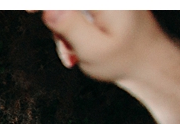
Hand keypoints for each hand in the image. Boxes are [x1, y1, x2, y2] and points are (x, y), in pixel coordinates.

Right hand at [39, 10, 167, 79]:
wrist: (149, 61)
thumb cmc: (122, 59)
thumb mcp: (93, 49)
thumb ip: (71, 27)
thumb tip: (49, 10)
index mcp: (106, 1)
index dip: (45, 3)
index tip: (30, 11)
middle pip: (67, 5)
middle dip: (57, 19)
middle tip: (60, 42)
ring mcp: (108, 2)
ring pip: (71, 8)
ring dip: (65, 29)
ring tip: (75, 54)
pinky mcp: (104, 6)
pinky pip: (79, 11)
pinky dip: (74, 28)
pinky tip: (78, 49)